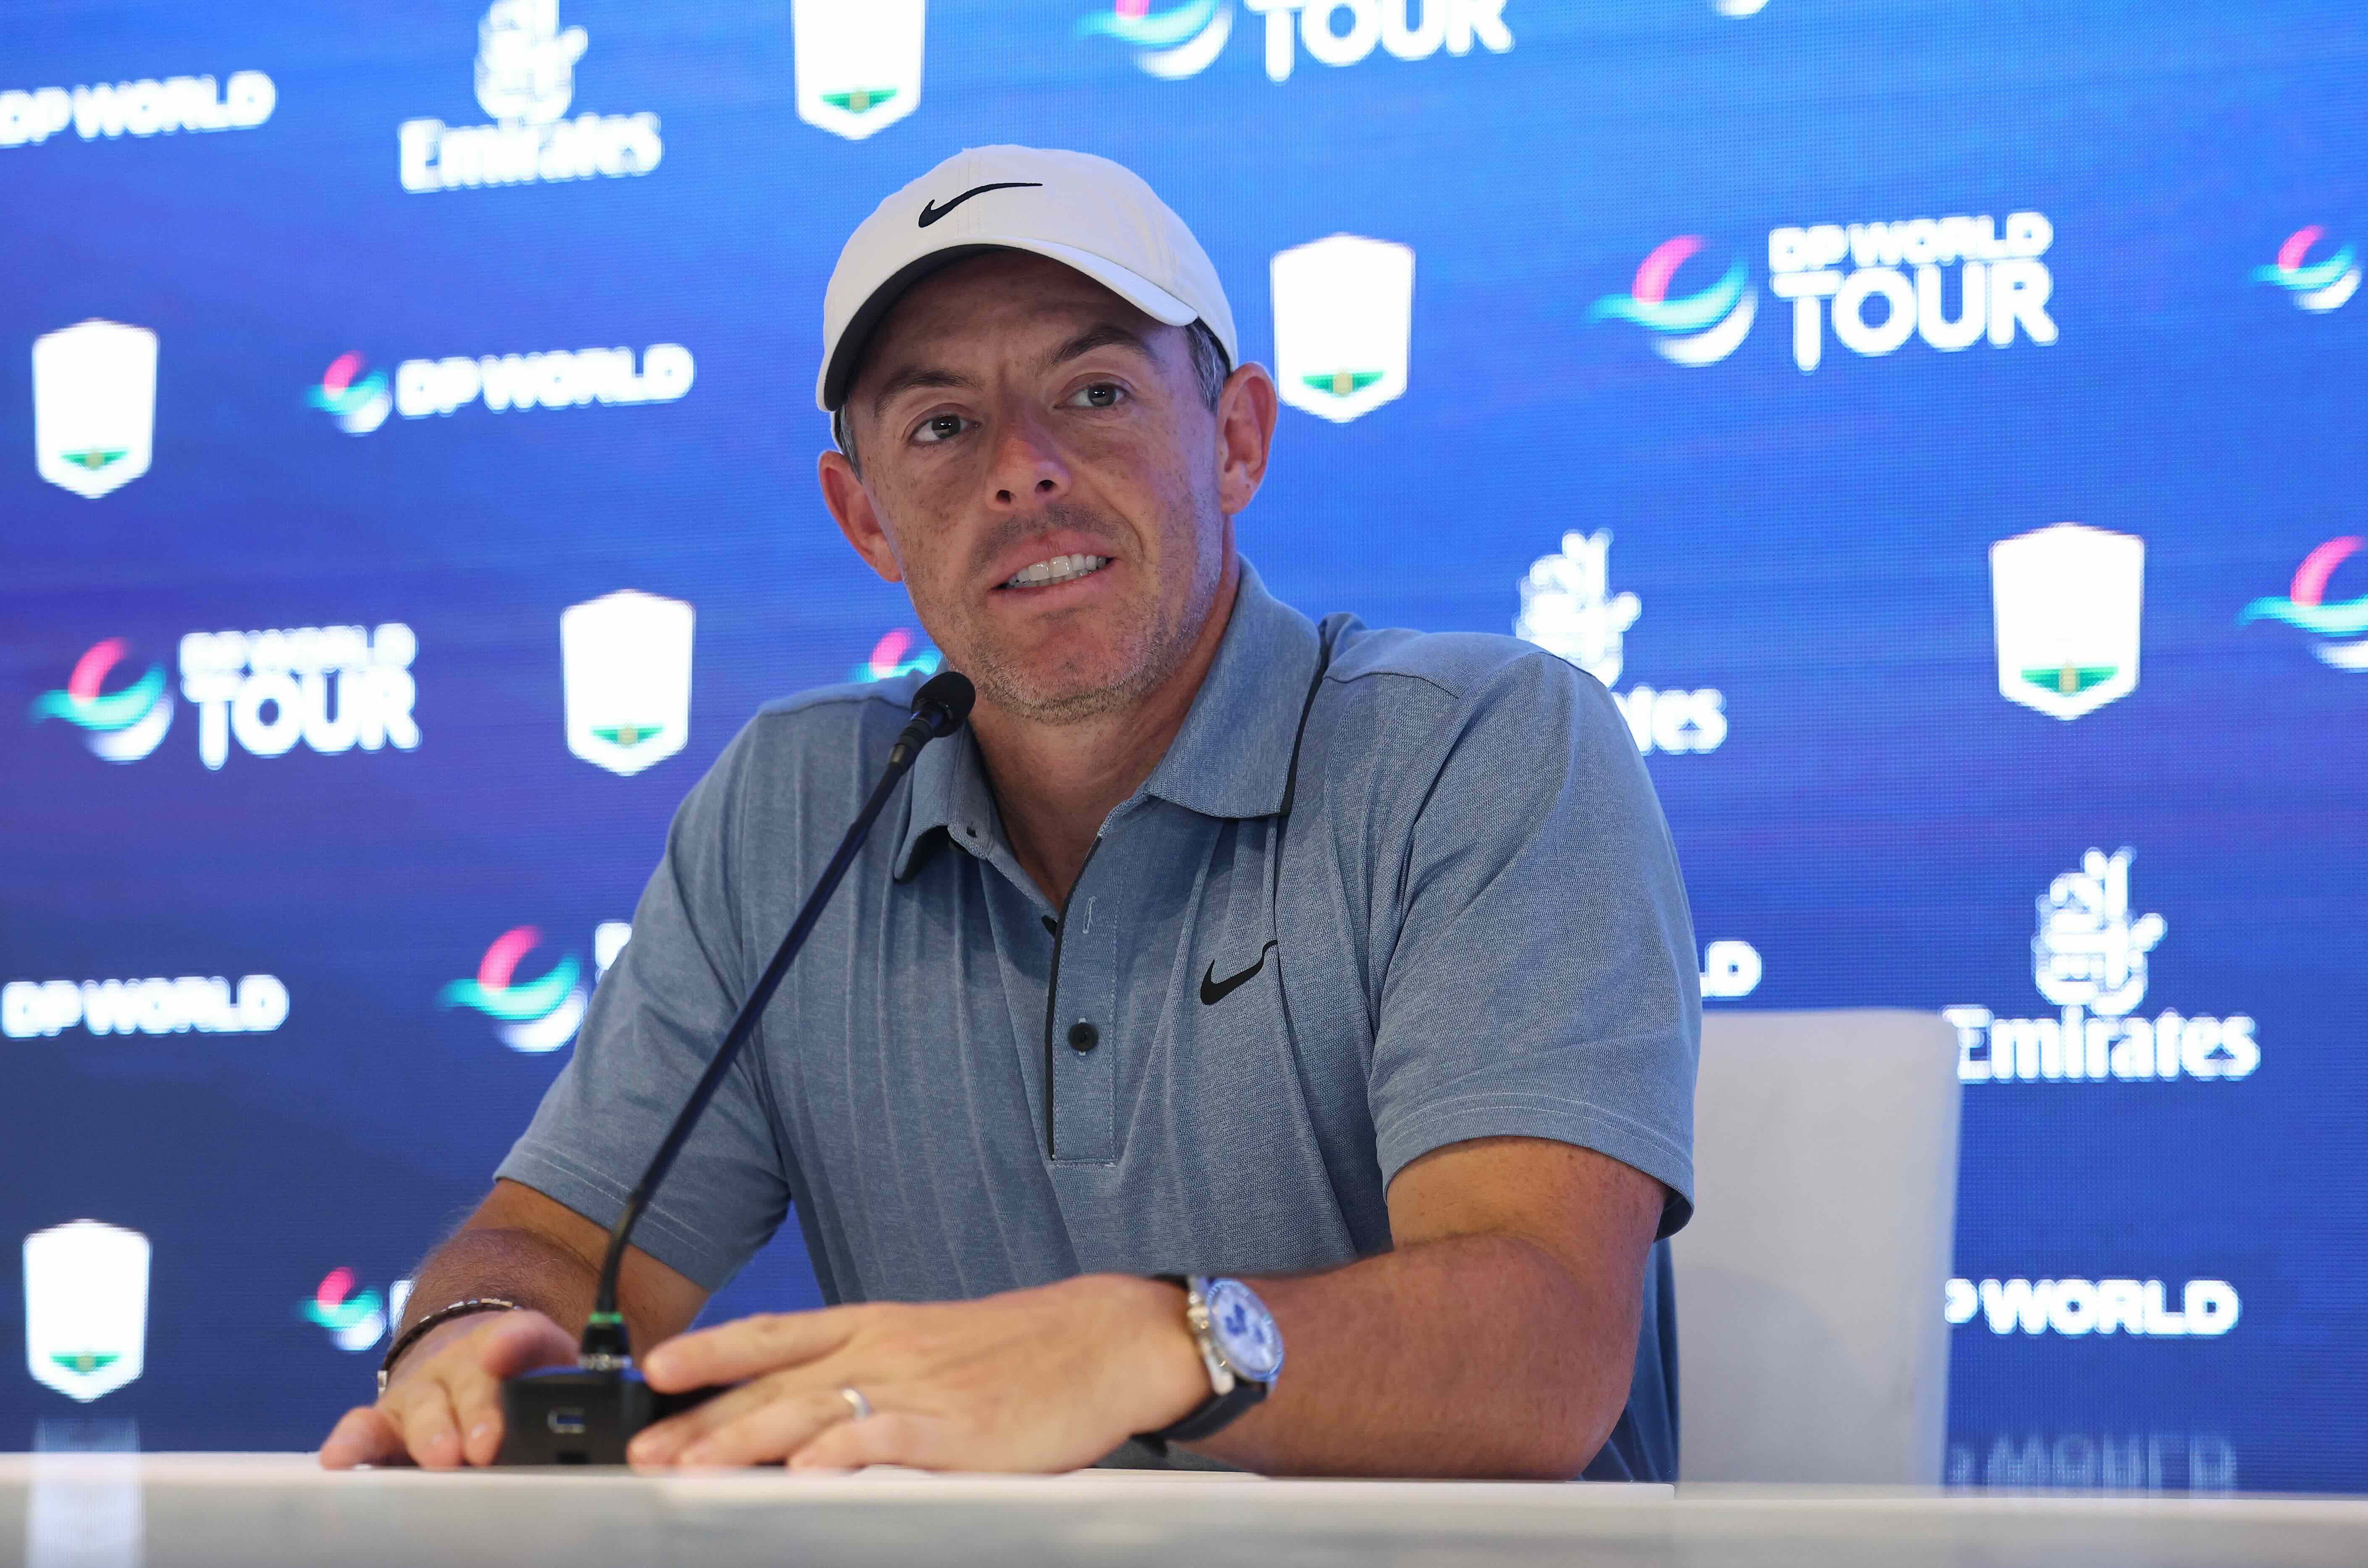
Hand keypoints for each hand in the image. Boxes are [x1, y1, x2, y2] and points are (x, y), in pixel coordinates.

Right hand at [318, 1309, 577, 1468]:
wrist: (476, 1358)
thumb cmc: (524, 1376)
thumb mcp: (559, 1368)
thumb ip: (581, 1386)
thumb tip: (609, 1416)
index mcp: (515, 1343)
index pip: (521, 1334)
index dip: (511, 1344)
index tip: (500, 1353)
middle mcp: (462, 1362)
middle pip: (469, 1382)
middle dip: (478, 1412)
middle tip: (486, 1443)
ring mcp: (422, 1391)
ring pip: (420, 1407)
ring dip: (430, 1433)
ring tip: (441, 1457)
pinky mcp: (387, 1422)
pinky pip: (367, 1430)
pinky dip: (353, 1443)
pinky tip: (340, 1460)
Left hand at [627, 1275, 1207, 1470]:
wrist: (1106, 1340)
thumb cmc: (1020, 1352)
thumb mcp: (932, 1345)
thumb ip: (870, 1373)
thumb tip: (806, 1412)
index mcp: (878, 1325)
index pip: (775, 1334)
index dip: (710, 1350)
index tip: (654, 1372)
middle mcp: (886, 1349)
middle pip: (776, 1384)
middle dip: (704, 1421)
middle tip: (646, 1454)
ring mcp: (920, 1387)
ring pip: (814, 1410)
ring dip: (745, 1441)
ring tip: (690, 1469)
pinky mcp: (960, 1427)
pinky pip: (888, 1437)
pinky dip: (842, 1454)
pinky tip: (804, 1474)